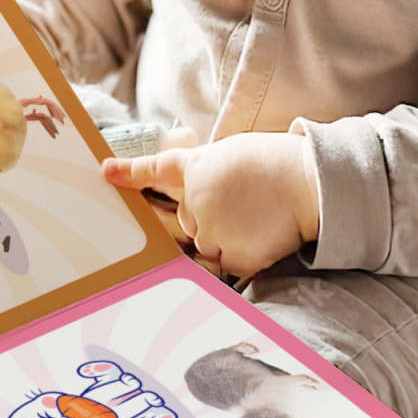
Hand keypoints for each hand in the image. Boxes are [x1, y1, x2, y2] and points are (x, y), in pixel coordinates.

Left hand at [102, 132, 318, 276]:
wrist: (312, 182)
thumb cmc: (279, 164)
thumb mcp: (233, 155)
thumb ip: (206, 175)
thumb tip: (193, 194)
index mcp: (196, 170)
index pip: (155, 170)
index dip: (129, 173)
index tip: (106, 172)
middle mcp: (195, 202)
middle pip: (184, 221)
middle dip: (201, 219)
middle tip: (238, 204)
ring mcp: (211, 232)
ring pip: (205, 244)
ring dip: (225, 237)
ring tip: (257, 216)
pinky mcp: (231, 256)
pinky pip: (227, 263)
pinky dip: (244, 254)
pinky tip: (264, 234)